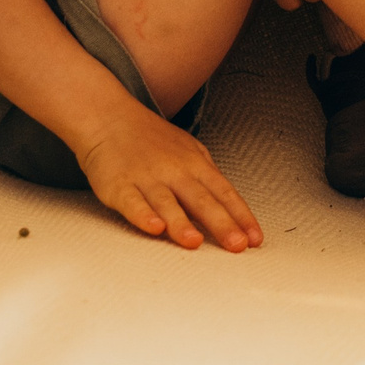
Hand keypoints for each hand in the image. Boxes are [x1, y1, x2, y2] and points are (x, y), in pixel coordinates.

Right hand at [71, 100, 263, 252]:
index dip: (241, 217)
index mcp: (195, 165)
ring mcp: (147, 178)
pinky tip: (153, 227)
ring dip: (181, 224)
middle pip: (202, 200)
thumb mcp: (189, 151)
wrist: (109, 118)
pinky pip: (132, 202)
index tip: (254, 239)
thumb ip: (207, 179)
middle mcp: (175, 171)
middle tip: (237, 246)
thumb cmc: (152, 140)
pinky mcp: (119, 185)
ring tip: (195, 243)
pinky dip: (143, 215)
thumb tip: (229, 207)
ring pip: (167, 203)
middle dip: (222, 224)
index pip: (224, 193)